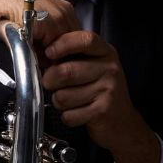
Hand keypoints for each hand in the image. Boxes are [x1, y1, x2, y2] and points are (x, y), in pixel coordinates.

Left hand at [41, 31, 160, 162]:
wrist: (122, 122)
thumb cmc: (101, 91)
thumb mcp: (93, 66)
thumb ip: (72, 56)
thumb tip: (40, 51)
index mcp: (106, 52)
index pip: (85, 40)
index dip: (62, 44)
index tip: (49, 53)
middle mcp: (110, 69)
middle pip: (66, 71)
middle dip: (50, 80)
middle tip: (50, 83)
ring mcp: (109, 90)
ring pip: (64, 95)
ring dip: (58, 101)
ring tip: (68, 100)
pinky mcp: (103, 111)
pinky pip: (70, 114)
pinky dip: (67, 117)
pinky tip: (77, 113)